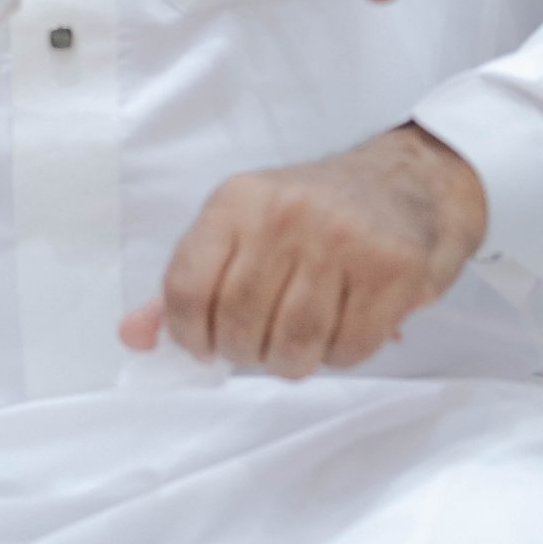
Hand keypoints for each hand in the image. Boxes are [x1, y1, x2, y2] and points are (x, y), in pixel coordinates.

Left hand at [118, 123, 487, 377]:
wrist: (410, 182)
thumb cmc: (315, 215)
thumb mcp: (244, 227)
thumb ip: (187, 284)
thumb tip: (131, 336)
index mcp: (237, 200)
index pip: (184, 288)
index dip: (188, 336)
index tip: (206, 345)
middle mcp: (286, 214)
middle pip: (237, 325)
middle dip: (245, 352)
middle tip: (261, 343)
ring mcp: (342, 240)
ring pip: (292, 346)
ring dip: (292, 361)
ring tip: (301, 339)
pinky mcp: (393, 269)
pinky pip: (347, 350)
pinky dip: (341, 355)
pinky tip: (345, 325)